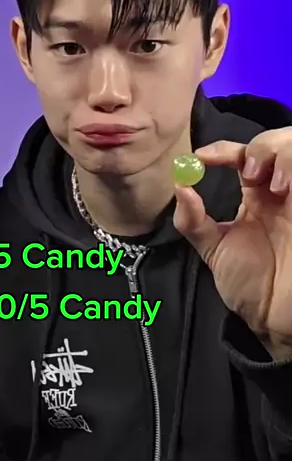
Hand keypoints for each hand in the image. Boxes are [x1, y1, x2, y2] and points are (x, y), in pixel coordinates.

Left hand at [173, 128, 291, 352]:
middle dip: (260, 146)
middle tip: (245, 171)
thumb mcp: (213, 250)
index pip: (242, 156)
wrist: (276, 317)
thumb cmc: (250, 286)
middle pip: (276, 143)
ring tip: (264, 179)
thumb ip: (192, 220)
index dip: (222, 150)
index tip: (201, 159)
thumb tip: (179, 186)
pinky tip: (281, 187)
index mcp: (256, 197)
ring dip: (279, 152)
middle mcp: (280, 191)